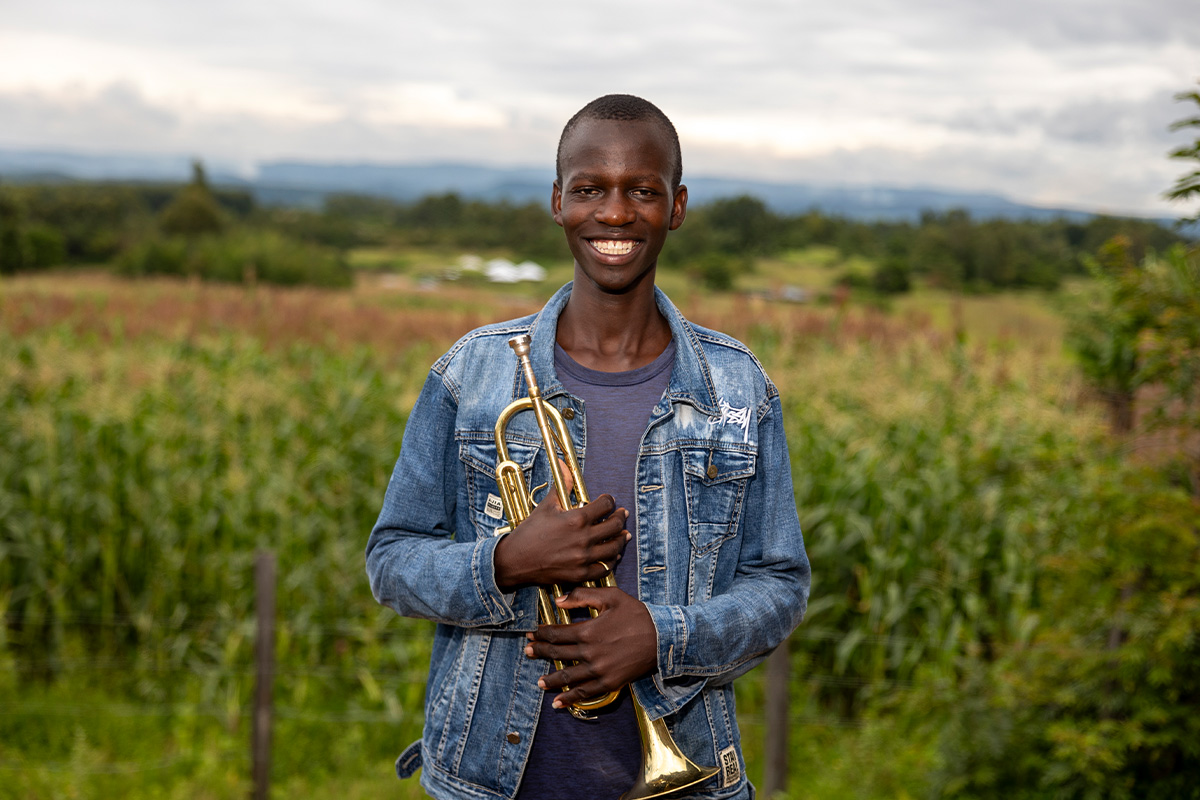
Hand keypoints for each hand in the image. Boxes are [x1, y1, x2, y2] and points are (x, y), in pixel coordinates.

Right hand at [493, 462, 629, 590]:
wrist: (515, 560)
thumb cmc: (530, 532)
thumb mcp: (546, 506)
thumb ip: (561, 485)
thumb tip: (564, 465)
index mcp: (577, 518)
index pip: (605, 505)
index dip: (609, 500)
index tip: (608, 501)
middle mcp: (583, 538)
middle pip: (615, 526)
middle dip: (620, 517)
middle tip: (622, 514)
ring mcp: (583, 558)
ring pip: (614, 548)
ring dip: (621, 540)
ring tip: (624, 535)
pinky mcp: (580, 574)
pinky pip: (604, 569)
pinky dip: (611, 562)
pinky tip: (612, 556)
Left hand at [524, 586, 657, 708]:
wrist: (663, 638)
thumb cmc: (637, 614)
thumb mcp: (611, 596)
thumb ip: (583, 596)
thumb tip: (558, 600)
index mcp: (587, 631)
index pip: (556, 634)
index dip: (541, 634)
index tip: (532, 634)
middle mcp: (589, 653)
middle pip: (557, 655)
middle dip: (539, 653)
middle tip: (528, 652)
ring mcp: (599, 671)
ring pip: (567, 677)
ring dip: (551, 680)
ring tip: (539, 682)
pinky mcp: (609, 683)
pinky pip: (585, 693)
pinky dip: (570, 699)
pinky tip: (558, 703)